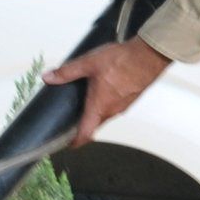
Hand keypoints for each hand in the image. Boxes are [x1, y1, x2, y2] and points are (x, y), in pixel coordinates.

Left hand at [44, 34, 168, 144]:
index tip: (69, 143)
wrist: (149, 56)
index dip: (76, 141)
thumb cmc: (123, 61)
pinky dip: (109, 102)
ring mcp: (124, 105)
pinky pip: (117, 106)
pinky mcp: (132, 98)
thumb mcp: (89, 63)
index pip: (86, 133)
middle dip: (85, 123)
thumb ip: (68, 71)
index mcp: (99, 106)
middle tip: (73, 117)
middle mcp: (112, 110)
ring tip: (89, 98)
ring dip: (97, 111)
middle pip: (95, 124)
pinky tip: (106, 87)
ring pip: (107, 114)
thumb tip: (49, 77)